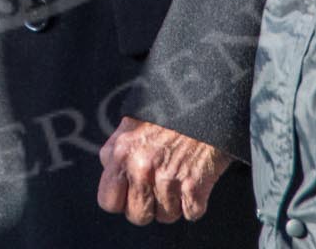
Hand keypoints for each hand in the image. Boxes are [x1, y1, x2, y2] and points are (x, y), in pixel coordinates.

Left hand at [96, 117, 226, 225]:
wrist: (207, 98)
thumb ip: (118, 151)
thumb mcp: (132, 123)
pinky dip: (196, 202)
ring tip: (179, 177)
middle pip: (137, 216)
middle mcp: (140, 167)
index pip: (107, 201)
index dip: (122, 200)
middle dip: (148, 207)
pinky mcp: (195, 185)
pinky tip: (195, 179)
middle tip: (159, 188)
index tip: (133, 192)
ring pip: (166, 217)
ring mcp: (167, 178)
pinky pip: (192, 214)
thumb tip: (113, 177)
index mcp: (120, 151)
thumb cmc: (170, 109)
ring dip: (174, 203)